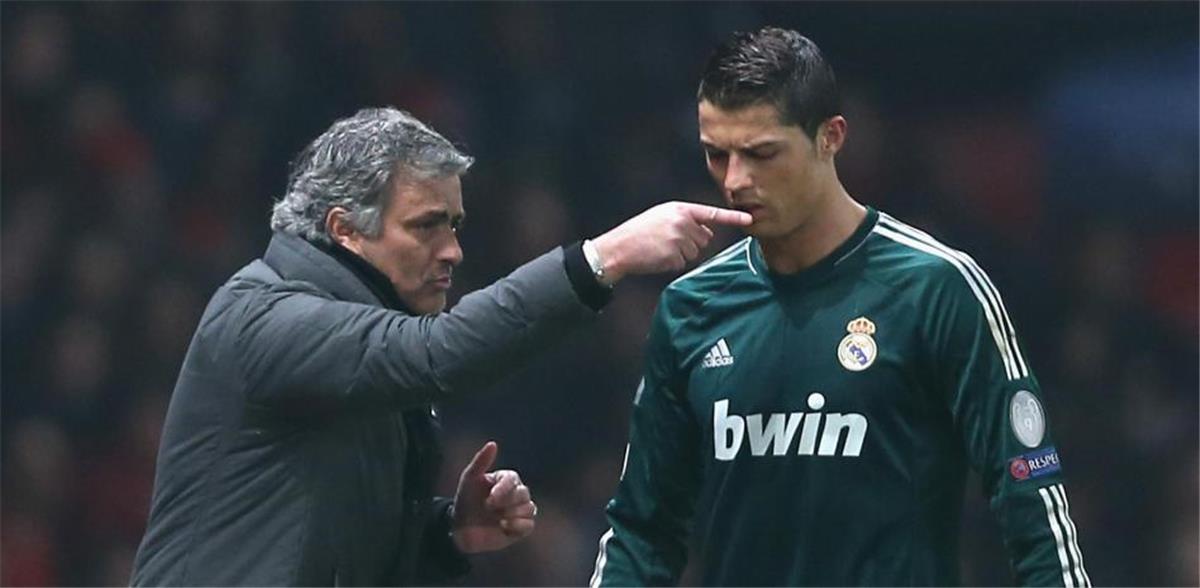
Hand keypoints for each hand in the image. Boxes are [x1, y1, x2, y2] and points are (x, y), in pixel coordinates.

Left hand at [450, 441, 536, 553]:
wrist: (460, 529)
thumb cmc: (465, 501)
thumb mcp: (469, 480)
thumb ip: (481, 461)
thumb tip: (493, 444)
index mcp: (505, 480)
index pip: (513, 479)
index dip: (503, 490)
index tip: (489, 500)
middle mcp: (515, 494)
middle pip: (524, 494)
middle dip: (507, 502)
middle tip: (489, 508)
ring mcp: (519, 511)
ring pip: (529, 508)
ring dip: (513, 514)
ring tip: (498, 519)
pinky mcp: (520, 528)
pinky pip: (529, 525)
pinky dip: (518, 526)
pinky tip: (503, 527)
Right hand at [590, 202, 752, 282]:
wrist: (619, 247)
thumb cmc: (639, 232)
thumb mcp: (662, 216)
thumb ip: (685, 219)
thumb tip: (708, 232)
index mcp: (680, 209)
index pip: (712, 213)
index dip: (733, 217)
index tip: (750, 219)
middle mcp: (682, 222)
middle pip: (704, 238)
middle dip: (691, 242)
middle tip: (667, 240)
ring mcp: (679, 239)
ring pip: (695, 252)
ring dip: (681, 253)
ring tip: (660, 247)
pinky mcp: (674, 255)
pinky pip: (683, 263)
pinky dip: (672, 263)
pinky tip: (657, 256)